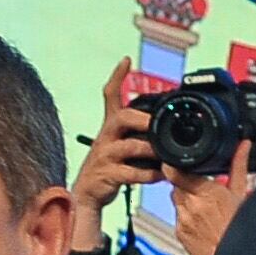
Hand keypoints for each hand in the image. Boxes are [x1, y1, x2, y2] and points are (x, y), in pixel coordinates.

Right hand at [70, 61, 161, 238]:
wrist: (88, 194)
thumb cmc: (110, 167)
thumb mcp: (120, 145)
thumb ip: (138, 134)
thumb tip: (163, 129)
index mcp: (110, 126)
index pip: (110, 95)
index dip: (117, 77)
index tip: (127, 60)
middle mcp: (106, 137)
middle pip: (121, 117)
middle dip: (142, 120)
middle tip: (159, 126)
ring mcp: (105, 156)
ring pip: (129, 146)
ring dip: (151, 151)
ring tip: (166, 158)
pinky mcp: (108, 174)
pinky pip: (131, 173)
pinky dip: (148, 175)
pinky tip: (159, 176)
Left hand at [162, 143, 254, 254]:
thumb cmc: (240, 231)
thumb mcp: (241, 194)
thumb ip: (238, 166)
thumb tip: (242, 146)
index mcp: (206, 193)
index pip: (175, 171)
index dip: (174, 165)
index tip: (178, 162)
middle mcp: (190, 205)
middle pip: (177, 184)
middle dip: (187, 182)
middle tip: (202, 187)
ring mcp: (182, 220)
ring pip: (176, 199)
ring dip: (187, 198)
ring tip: (205, 206)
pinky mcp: (179, 232)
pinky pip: (177, 216)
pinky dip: (186, 214)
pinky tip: (202, 220)